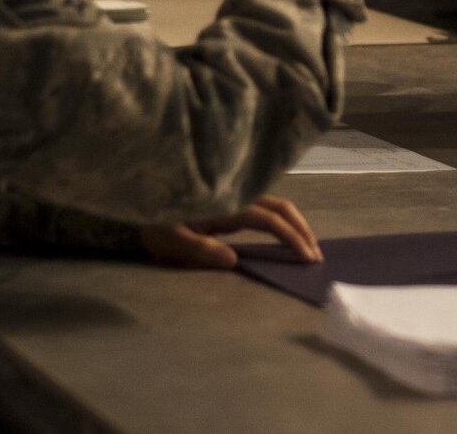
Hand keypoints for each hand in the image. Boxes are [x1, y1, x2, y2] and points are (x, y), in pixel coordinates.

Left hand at [139, 196, 320, 268]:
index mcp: (225, 205)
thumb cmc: (154, 220)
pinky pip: (263, 209)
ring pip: (273, 205)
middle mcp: (234, 197)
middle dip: (301, 228)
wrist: (140, 197)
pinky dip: (281, 221)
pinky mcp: (230, 203)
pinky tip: (285, 236)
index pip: (268, 219)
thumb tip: (233, 259)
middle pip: (279, 206)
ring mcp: (233, 198)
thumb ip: (200, 249)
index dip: (291, 236)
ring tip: (306, 248)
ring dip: (293, 224)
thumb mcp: (170, 238)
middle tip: (316, 255)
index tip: (308, 257)